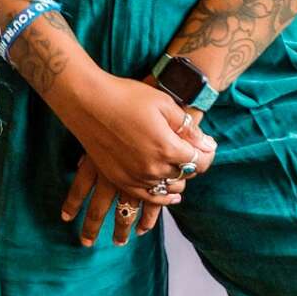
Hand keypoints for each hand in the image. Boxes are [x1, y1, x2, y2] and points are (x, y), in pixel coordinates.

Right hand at [59, 70, 217, 247]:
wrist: (89, 102)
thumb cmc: (127, 97)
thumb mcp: (164, 104)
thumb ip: (187, 128)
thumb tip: (207, 145)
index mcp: (168, 148)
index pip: (199, 161)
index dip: (206, 155)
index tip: (206, 149)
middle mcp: (153, 168)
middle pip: (184, 176)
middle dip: (191, 167)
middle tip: (191, 157)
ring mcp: (135, 177)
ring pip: (166, 190)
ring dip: (176, 184)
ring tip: (180, 183)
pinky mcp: (119, 180)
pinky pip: (145, 198)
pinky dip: (158, 198)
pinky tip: (165, 196)